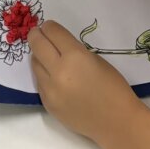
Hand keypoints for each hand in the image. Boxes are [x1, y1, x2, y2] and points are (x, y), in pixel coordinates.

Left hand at [28, 20, 149, 148]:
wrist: (115, 122)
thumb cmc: (114, 88)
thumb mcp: (96, 60)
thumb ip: (74, 51)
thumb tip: (55, 44)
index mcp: (75, 57)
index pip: (52, 32)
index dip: (49, 26)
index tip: (49, 27)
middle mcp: (58, 71)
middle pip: (36, 44)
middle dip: (36, 36)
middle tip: (39, 34)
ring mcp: (50, 89)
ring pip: (34, 63)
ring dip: (39, 56)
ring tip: (48, 57)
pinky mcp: (47, 103)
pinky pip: (39, 81)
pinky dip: (43, 75)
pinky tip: (53, 76)